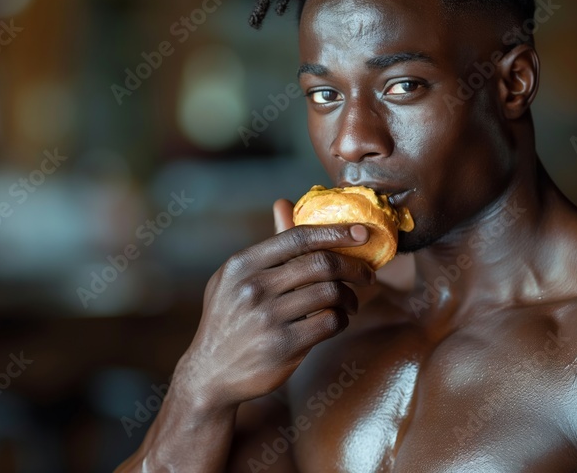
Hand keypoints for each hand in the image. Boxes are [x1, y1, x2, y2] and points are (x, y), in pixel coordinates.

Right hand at [174, 198, 376, 410]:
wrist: (210, 373)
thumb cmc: (229, 320)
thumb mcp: (235, 279)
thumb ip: (267, 248)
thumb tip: (284, 203)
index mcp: (242, 265)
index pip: (297, 237)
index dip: (335, 231)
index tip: (362, 232)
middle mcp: (253, 288)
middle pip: (321, 263)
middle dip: (353, 266)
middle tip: (367, 273)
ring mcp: (268, 317)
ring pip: (330, 292)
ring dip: (350, 296)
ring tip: (350, 302)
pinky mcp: (284, 345)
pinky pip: (330, 322)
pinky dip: (341, 319)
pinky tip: (337, 320)